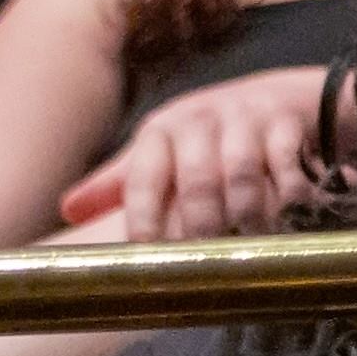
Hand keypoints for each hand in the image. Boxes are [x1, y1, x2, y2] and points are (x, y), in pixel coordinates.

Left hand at [57, 64, 344, 242]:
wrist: (279, 96)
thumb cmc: (210, 135)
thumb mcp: (163, 150)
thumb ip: (121, 181)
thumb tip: (69, 212)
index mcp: (162, 129)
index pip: (144, 177)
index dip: (144, 218)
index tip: (149, 254)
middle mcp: (201, 118)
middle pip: (196, 181)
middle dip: (202, 225)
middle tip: (209, 259)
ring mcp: (246, 116)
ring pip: (241, 175)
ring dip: (247, 215)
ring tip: (249, 242)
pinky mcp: (287, 120)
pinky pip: (286, 163)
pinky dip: (288, 194)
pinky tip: (288, 215)